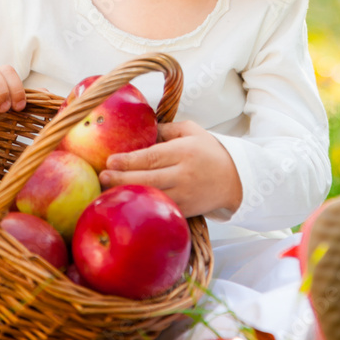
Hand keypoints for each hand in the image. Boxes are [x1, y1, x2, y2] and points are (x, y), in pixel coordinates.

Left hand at [99, 120, 242, 219]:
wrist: (236, 178)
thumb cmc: (210, 151)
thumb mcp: (191, 131)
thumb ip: (165, 129)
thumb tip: (140, 128)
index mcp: (184, 151)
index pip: (152, 157)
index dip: (129, 160)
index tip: (110, 160)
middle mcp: (184, 174)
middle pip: (148, 178)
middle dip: (122, 178)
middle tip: (103, 176)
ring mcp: (185, 195)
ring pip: (152, 197)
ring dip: (129, 195)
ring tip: (108, 192)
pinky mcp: (185, 210)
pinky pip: (161, 209)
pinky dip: (144, 207)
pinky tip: (129, 204)